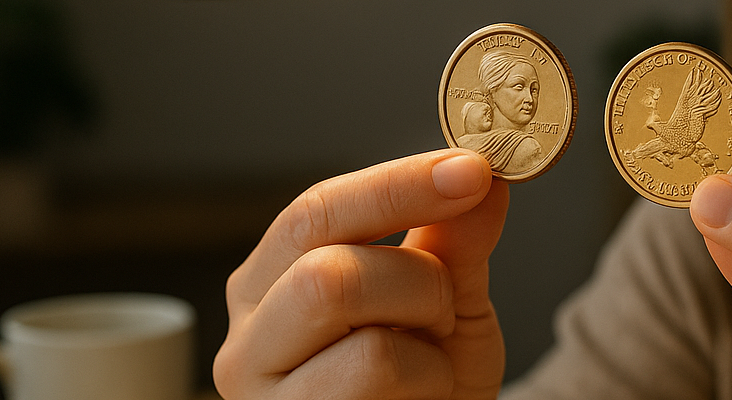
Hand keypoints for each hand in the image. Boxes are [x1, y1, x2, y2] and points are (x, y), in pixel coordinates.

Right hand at [214, 148, 507, 398]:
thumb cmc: (428, 389)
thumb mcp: (450, 309)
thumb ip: (457, 245)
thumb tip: (482, 178)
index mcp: (271, 285)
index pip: (315, 211)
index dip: (396, 184)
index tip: (471, 168)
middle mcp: (249, 339)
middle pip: (321, 264)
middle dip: (414, 274)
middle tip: (446, 306)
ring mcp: (263, 394)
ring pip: (338, 307)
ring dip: (420, 326)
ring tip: (432, 360)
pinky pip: (370, 372)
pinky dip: (426, 377)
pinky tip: (420, 397)